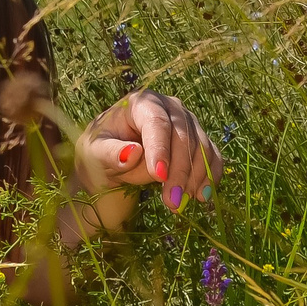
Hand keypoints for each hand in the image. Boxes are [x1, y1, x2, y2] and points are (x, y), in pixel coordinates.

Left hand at [73, 89, 221, 213]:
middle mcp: (168, 106)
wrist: (112, 158)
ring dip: (195, 177)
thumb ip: (110, 153)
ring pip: (200, 146)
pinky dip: (209, 176)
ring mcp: (186, 121)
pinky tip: (201, 196)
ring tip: (179, 203)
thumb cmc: (100, 151)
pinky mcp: (197, 139)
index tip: (159, 176)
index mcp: (141, 103)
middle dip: (178, 170)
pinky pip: (211, 156)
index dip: (161, 149)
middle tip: (170, 201)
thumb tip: (133, 152)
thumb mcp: (95, 153)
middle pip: (182, 135)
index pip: (156, 122)